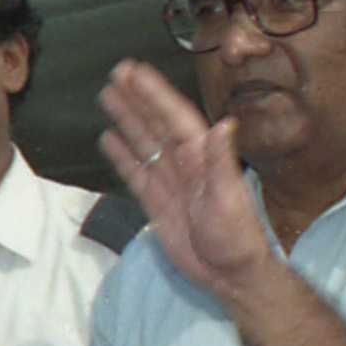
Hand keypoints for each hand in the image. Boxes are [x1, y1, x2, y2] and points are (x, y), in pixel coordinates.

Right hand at [96, 60, 275, 301]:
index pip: (175, 117)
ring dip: (127, 118)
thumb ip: (222, 162)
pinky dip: (122, 155)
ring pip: (143, 142)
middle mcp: (185, 162)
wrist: (229, 274)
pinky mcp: (156, 202)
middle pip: (156, 122)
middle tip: (117, 71)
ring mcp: (169, 181)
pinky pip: (135, 172)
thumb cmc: (237, 238)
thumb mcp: (230, 199)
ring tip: (108, 95)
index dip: (155, 94)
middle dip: (138, 97)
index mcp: (202, 157)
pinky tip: (108, 139)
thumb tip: (223, 125)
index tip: (137, 72)